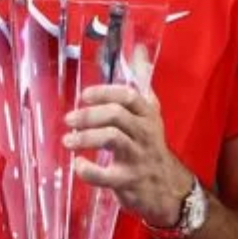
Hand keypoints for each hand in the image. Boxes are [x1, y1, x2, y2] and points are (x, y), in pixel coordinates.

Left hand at [63, 84, 192, 227]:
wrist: (169, 188)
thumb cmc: (151, 147)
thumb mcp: (151, 115)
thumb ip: (142, 85)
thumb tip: (138, 50)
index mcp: (148, 116)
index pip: (128, 96)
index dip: (104, 93)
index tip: (84, 96)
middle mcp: (145, 133)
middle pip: (117, 115)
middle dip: (89, 115)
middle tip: (69, 119)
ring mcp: (137, 157)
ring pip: (112, 139)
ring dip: (86, 137)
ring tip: (68, 140)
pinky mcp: (129, 181)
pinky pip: (105, 175)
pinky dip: (88, 170)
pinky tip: (78, 165)